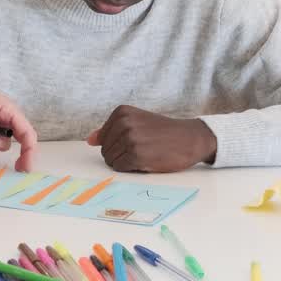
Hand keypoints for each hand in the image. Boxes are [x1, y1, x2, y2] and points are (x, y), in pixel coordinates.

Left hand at [87, 105, 217, 172]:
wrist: (190, 138)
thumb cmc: (163, 132)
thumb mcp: (136, 122)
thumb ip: (111, 130)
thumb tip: (90, 140)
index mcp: (121, 112)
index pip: (103, 138)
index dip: (117, 145)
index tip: (136, 140)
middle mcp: (124, 123)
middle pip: (105, 150)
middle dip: (119, 155)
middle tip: (141, 149)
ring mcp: (130, 139)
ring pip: (111, 159)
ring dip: (125, 162)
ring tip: (144, 154)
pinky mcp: (136, 155)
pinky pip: (120, 167)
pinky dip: (130, 169)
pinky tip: (145, 161)